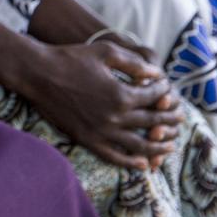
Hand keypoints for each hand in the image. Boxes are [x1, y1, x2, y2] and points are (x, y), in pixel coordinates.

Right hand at [17, 39, 181, 169]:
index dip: (165, 93)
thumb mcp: (105, 52)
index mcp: (122, 94)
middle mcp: (115, 117)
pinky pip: (114, 156)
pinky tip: (145, 164)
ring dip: (158, 146)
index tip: (168, 91)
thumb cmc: (70, 58)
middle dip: (169, 119)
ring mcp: (101, 131)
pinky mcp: (87, 139)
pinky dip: (132, 163)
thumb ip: (134, 63)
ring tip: (169, 146)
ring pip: (139, 146)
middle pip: (152, 122)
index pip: (155, 97)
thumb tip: (157, 74)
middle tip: (179, 119)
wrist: (36, 73)